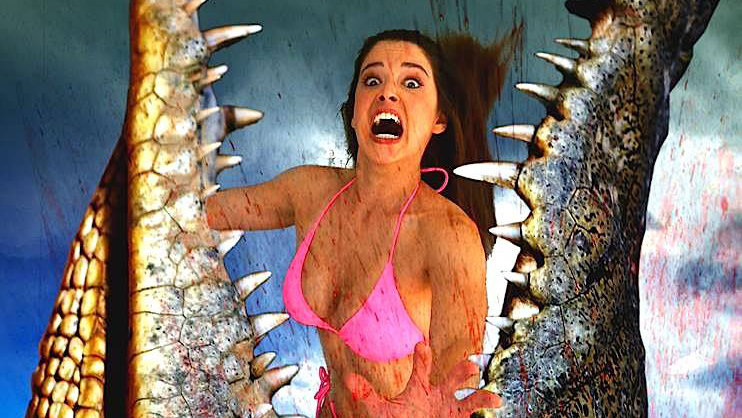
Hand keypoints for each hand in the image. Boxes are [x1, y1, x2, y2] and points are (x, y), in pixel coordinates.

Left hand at [343, 342, 500, 417]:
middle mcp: (439, 391)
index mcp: (420, 385)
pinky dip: (488, 404)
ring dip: (481, 394)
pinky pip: (474, 409)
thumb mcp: (382, 410)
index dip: (422, 356)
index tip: (421, 345)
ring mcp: (450, 404)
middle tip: (468, 364)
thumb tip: (347, 378)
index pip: (422, 367)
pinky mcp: (458, 416)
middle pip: (452, 376)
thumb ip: (368, 394)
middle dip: (460, 370)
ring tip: (492, 397)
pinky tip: (498, 403)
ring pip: (468, 394)